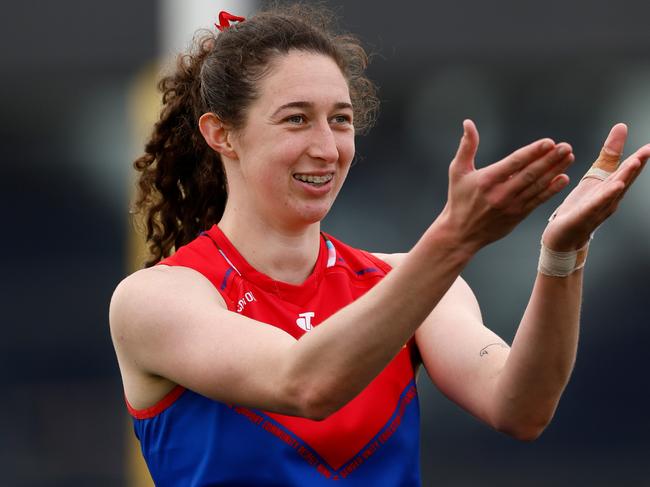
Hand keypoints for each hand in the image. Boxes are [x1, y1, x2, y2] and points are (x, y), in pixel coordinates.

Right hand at [439, 119, 573, 251]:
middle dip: (550, 159)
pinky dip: (551, 190)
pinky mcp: (518, 215)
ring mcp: (511, 206)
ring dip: (555, 171)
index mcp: (487, 180)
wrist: (461, 233)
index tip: (549, 142)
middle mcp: (501, 193)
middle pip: (530, 173)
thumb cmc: (458, 199)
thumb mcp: (457, 171)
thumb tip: (468, 123)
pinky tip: (563, 179)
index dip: (533, 152)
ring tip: (569, 157)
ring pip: (537, 186)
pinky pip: (538, 201)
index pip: (515, 163)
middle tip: (566, 147)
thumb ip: (466, 146)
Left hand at [542, 123, 649, 250]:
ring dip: (624, 178)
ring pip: (612, 192)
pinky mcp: (582, 217)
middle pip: (623, 180)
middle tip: (647, 151)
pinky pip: (594, 205)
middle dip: (635, 166)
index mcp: (611, 188)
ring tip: (634, 163)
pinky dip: (604, 196)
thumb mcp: (596, 176)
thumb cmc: (582, 206)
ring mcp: (597, 209)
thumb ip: (610, 154)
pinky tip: (613, 187)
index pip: (626, 171)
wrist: (563, 236)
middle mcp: (609, 199)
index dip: (639, 158)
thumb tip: (621, 127)